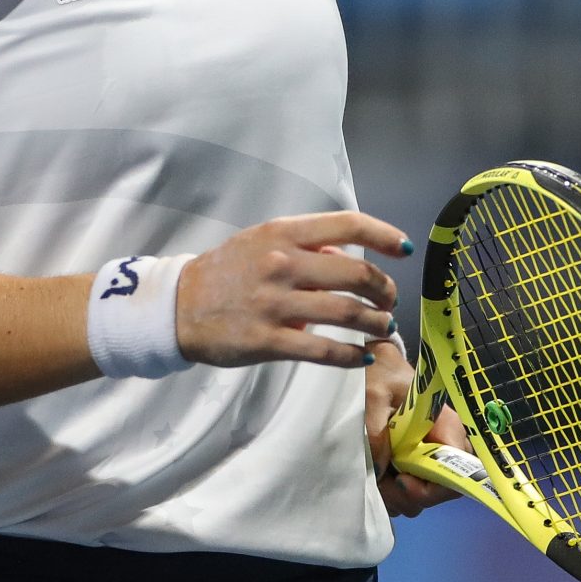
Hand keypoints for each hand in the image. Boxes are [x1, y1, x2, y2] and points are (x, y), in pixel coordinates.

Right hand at [173, 212, 409, 369]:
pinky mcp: (269, 340)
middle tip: (389, 300)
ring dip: (375, 322)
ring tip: (382, 326)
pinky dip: (351, 355)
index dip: (384, 235)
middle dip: (384, 290)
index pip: (347, 225)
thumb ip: (303, 245)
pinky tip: (361, 356)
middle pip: (356, 274)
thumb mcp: (259, 242)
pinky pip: (324, 350)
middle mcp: (281, 264)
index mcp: (281, 234)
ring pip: (347, 313)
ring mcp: (275, 304)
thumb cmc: (225, 272)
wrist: (177, 308)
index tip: (402, 249)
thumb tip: (346, 257)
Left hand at [364, 338, 466, 517]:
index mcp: (445, 426)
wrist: (373, 366)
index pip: (458, 469)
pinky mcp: (414, 464)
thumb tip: (383, 470)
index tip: (401, 480)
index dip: (433, 486)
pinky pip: (410, 491)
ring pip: (424, 495)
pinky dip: (392, 492)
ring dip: (397, 495)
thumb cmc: (379, 374)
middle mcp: (444, 445)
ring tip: (374, 477)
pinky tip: (375, 477)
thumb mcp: (372, 396)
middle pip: (442, 489)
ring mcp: (429, 457)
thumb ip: (376, 432)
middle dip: (410, 494)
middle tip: (380, 482)